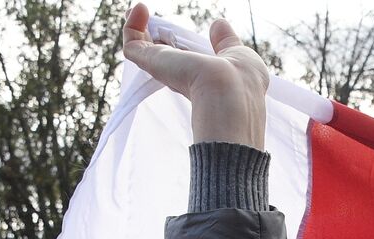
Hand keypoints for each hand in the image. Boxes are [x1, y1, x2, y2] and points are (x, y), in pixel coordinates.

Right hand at [122, 4, 268, 147]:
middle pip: (160, 57)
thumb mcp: (239, 54)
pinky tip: (139, 9)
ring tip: (138, 9)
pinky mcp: (152, 63)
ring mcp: (165, 71)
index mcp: (202, 78)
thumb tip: (218, 24)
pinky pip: (133, 45)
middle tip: (144, 16)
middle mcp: (181, 77)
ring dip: (137, 28)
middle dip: (151, 37)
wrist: (230, 94)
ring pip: (142, 51)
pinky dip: (131, 26)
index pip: (182, 62)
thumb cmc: (242, 80)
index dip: (176, 46)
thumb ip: (225, 42)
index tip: (175, 33)